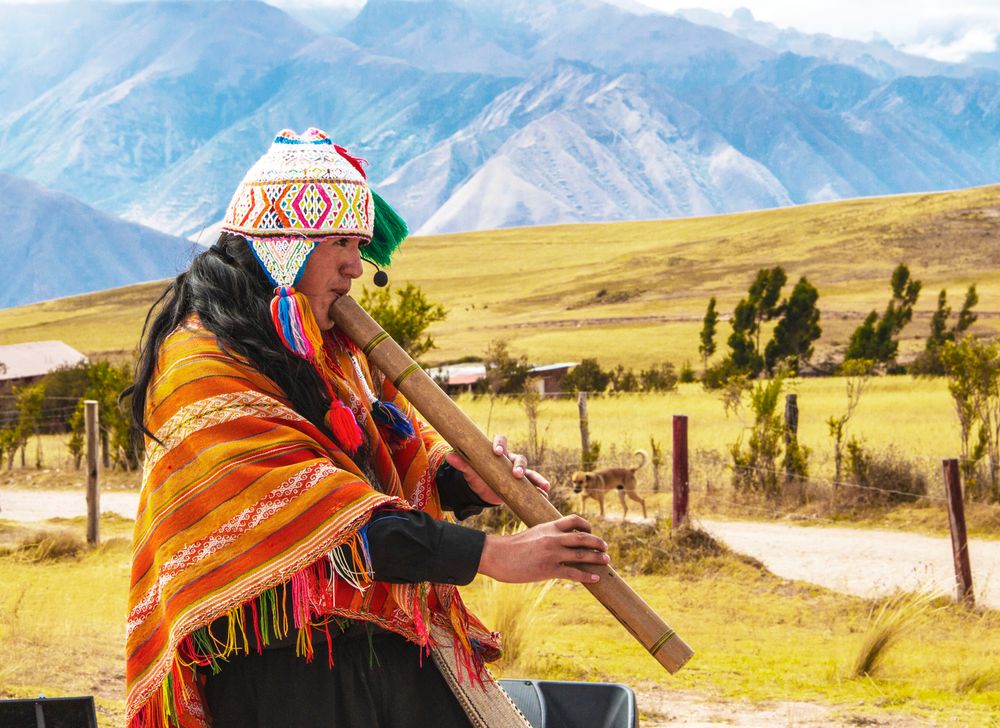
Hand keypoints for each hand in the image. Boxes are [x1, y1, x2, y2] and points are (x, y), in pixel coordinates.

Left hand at [445, 434, 550, 505]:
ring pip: (530, 472)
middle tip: (516, 474)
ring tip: (544, 486)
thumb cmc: (477, 477)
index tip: (497, 451)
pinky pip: (534, 487)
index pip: (502, 442)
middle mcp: (510, 461)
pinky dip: (540, 491)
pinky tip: (545, 497)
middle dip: (519, 465)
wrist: (483, 491)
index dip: (500, 444)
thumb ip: (462, 463)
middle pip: (519, 458)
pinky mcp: (523, 486)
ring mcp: (518, 473)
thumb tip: (449, 455)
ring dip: (537, 478)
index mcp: (498, 453)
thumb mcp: (470, 472)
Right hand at [478, 515, 609, 583]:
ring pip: (581, 555)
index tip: (591, 531)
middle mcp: (553, 538)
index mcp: (548, 526)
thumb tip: (558, 540)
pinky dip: (587, 576)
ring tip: (606, 560)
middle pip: (583, 538)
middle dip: (597, 543)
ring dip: (597, 558)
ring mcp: (552, 554)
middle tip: (605, 548)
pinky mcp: (548, 569)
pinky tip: (595, 578)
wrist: (497, 555)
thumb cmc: (512, 546)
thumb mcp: (532, 533)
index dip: (587, 525)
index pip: (574, 520)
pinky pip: (573, 573)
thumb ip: (547, 535)